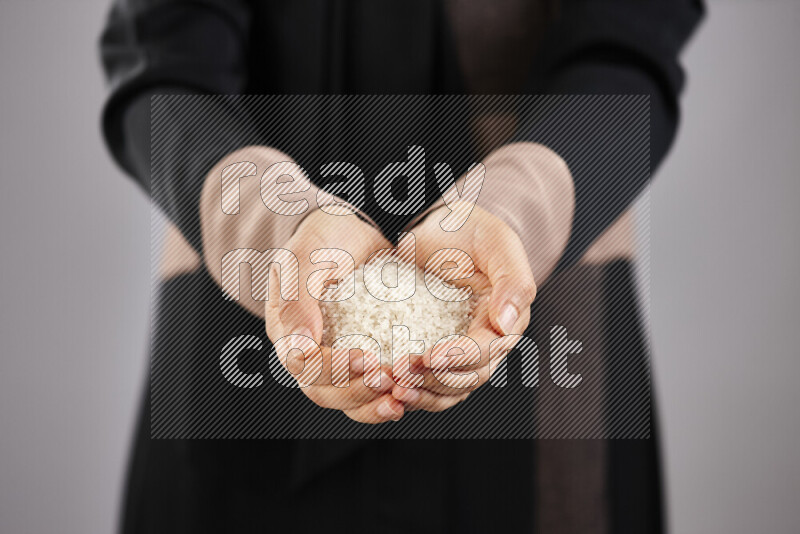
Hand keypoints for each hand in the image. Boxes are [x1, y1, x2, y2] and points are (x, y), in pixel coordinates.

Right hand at [264, 209, 405, 423]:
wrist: (352, 231)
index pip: (303, 364)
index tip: (366, 356)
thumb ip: (297, 299)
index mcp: (287, 330)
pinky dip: (386, 396)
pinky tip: (409, 393)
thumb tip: (299, 347)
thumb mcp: (305, 257)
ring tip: (401, 396)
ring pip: (346, 398)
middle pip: (323, 391)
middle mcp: (308, 352)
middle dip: (356, 390)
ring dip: (372, 403)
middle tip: (388, 378)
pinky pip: (369, 387)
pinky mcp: (362, 358)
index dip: (333, 368)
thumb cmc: (323, 237)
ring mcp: (334, 358)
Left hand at [391, 205, 536, 412]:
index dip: (460, 357)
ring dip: (422, 393)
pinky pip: (427, 382)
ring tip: (394, 387)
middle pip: (468, 377)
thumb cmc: (470, 228)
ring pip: (448, 389)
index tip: (430, 355)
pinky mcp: (435, 353)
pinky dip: (411, 389)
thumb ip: (513, 280)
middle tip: (402, 371)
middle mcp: (487, 343)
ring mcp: (460, 351)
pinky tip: (387, 387)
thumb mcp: (497, 242)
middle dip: (436, 379)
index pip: (487, 351)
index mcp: (506, 321)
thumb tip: (508, 324)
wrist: (436, 226)